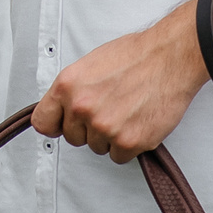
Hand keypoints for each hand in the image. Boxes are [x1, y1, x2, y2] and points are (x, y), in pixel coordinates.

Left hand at [30, 7, 206, 164]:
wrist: (170, 58)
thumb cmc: (135, 56)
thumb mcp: (90, 64)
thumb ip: (72, 90)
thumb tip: (63, 108)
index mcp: (67, 86)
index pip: (43, 123)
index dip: (56, 125)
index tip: (63, 125)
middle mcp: (82, 107)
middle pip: (74, 138)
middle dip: (89, 129)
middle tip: (110, 109)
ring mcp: (104, 127)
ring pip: (97, 148)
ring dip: (110, 137)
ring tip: (127, 111)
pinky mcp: (128, 141)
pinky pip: (119, 156)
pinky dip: (128, 145)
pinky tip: (137, 123)